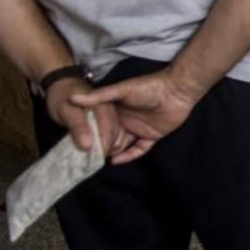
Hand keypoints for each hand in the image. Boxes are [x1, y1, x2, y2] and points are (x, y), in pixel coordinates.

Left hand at [45, 79, 127, 158]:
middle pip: (117, 136)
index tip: (94, 159)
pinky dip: (110, 144)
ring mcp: (112, 116)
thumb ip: (78, 126)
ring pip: (119, 136)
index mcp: (105, 109)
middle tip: (93, 160)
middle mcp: (112, 112)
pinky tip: (101, 150)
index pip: (109, 132)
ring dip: (111, 148)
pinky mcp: (108, 120)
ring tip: (96, 157)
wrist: (60, 87)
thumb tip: (88, 146)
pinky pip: (115, 135)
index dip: (103, 147)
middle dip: (108, 150)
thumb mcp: (66, 111)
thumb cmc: (62, 98)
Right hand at [71, 71, 199, 164]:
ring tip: (97, 162)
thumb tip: (73, 97)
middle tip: (85, 157)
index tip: (77, 143)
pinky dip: (128, 156)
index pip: (101, 125)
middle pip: (111, 137)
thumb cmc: (148, 87)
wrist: (177, 90)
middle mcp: (126, 120)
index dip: (91, 133)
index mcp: (118, 110)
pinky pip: (138, 149)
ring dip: (112, 152)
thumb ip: (99, 96)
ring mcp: (139, 129)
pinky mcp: (151, 136)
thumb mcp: (121, 90)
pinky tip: (115, 161)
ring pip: (123, 145)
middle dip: (100, 146)